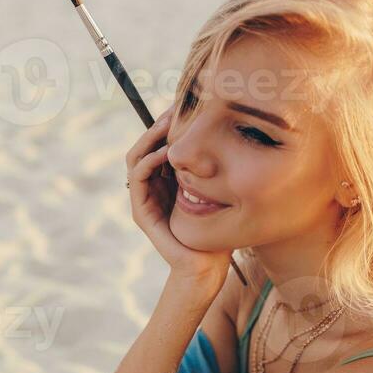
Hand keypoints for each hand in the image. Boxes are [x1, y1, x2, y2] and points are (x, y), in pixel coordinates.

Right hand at [126, 104, 232, 287]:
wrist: (207, 267)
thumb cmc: (219, 233)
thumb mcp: (221, 192)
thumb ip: (218, 169)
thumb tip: (235, 137)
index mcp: (169, 181)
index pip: (161, 143)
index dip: (170, 124)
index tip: (187, 105)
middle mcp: (154, 187)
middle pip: (146, 145)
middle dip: (159, 124)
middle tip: (175, 107)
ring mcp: (145, 199)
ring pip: (137, 156)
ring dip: (151, 138)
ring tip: (169, 125)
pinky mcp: (142, 211)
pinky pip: (138, 177)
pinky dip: (150, 160)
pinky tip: (167, 152)